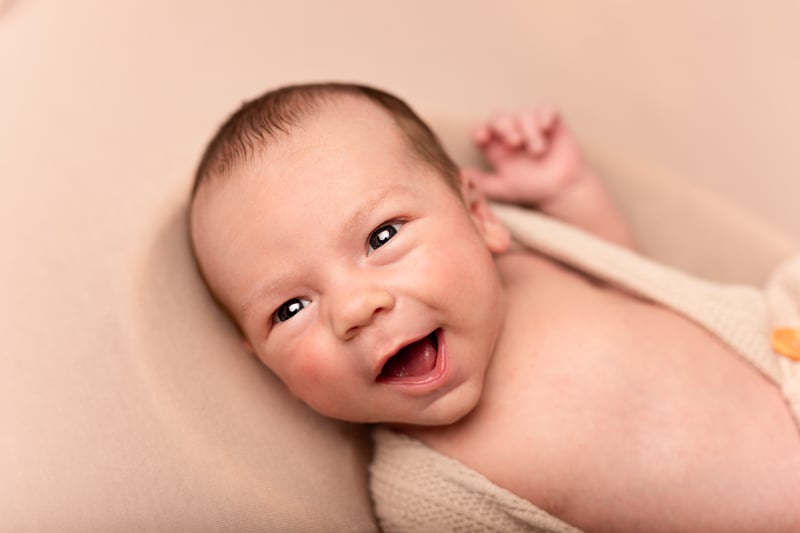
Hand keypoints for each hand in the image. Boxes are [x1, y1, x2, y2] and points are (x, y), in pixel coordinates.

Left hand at [465, 108, 585, 207]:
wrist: (560, 190)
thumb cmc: (530, 189)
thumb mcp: (502, 188)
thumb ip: (481, 182)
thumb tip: (459, 176)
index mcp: (496, 146)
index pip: (482, 129)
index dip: (480, 130)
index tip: (482, 139)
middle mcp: (511, 132)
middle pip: (499, 117)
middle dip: (505, 127)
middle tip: (514, 144)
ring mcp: (531, 126)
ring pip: (524, 114)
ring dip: (529, 132)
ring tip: (537, 152)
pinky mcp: (552, 123)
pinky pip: (546, 110)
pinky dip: (545, 117)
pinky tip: (546, 129)